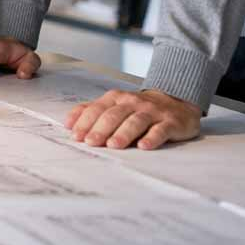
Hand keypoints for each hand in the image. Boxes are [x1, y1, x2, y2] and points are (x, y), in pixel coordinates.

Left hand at [66, 88, 200, 149]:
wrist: (176, 101)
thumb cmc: (139, 108)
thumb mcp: (114, 104)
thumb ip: (92, 111)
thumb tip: (68, 123)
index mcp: (117, 98)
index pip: (98, 109)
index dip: (86, 122)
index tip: (76, 136)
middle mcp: (133, 103)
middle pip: (114, 115)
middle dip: (101, 129)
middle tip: (91, 142)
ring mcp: (152, 112)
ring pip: (135, 121)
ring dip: (123, 133)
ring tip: (113, 145)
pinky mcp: (170, 122)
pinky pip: (160, 130)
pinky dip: (152, 138)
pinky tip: (144, 146)